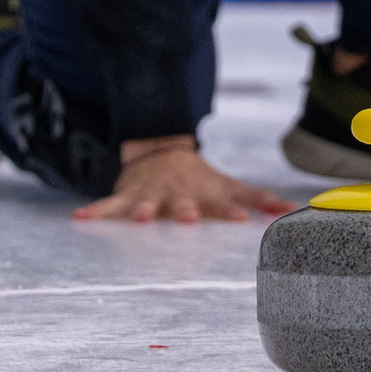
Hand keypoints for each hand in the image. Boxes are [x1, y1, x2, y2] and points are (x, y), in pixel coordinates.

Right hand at [73, 137, 298, 223]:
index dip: (229, 211)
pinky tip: (80, 219)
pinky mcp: (126, 198)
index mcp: (203, 195)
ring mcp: (150, 196)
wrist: (160, 152)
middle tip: (189, 218)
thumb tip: (290, 208)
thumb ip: (257, 198)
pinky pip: (107, 207)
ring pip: (145, 205)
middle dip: (185, 211)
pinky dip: (94, 213)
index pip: (220, 204)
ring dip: (141, 210)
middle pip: (182, 204)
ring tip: (137, 219)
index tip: (240, 219)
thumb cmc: (199, 178)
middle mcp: (177, 196)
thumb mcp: (228, 185)